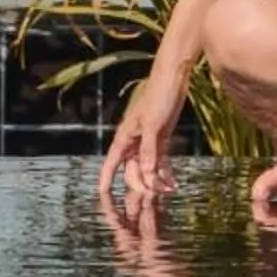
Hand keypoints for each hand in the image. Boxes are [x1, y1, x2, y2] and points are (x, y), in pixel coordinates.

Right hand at [99, 58, 188, 212]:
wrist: (174, 78)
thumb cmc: (158, 96)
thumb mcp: (153, 126)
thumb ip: (148, 152)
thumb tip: (145, 176)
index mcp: (124, 138)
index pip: (111, 164)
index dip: (106, 181)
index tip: (103, 197)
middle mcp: (133, 142)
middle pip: (132, 172)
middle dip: (141, 186)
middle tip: (155, 198)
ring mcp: (147, 142)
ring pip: (147, 169)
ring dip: (156, 181)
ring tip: (169, 190)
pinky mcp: (161, 139)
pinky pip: (160, 161)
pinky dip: (165, 172)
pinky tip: (173, 182)